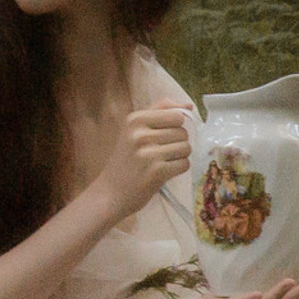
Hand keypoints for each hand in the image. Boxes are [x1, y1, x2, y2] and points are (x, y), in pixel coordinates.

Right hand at [95, 104, 191, 218]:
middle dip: (177, 143)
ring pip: (186, 147)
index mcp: (135, 119)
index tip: (163, 135)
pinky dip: (178, 169)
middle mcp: (140, 134)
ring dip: (179, 156)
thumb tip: (189, 105)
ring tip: (162, 162)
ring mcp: (149, 153)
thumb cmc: (125, 161)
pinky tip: (164, 172)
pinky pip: (184, 164)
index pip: (176, 115)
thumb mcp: (133, 130)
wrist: (110, 193)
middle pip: (182, 132)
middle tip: (159, 153)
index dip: (176, 126)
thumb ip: (160, 113)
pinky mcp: (157, 172)